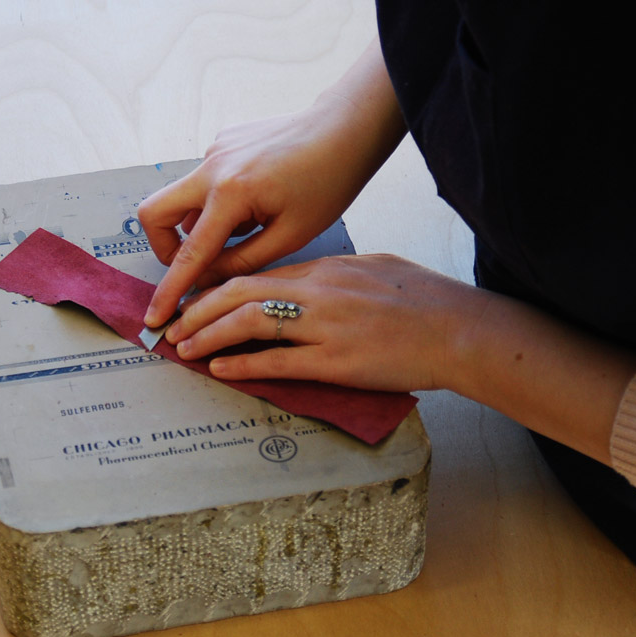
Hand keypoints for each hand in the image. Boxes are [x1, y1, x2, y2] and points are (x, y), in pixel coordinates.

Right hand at [139, 110, 371, 325]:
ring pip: (184, 198)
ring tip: (250, 226)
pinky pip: (206, 180)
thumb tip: (207, 281)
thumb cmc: (328, 182)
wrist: (345, 129)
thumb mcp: (290, 236)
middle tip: (194, 264)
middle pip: (156, 214)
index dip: (170, 290)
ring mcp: (214, 149)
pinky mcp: (223, 141)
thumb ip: (242, 262)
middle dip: (165, 247)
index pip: (189, 253)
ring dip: (202, 223)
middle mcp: (212, 167)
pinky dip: (219, 200)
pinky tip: (258, 200)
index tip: (155, 316)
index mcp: (231, 194)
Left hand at [164, 254, 490, 392]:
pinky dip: (243, 363)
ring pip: (250, 322)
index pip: (258, 274)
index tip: (195, 300)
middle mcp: (319, 292)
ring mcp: (326, 326)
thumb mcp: (373, 270)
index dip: (218, 288)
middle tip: (174, 325)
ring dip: (209, 335)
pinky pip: (278, 360)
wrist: (461, 330)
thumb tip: (303, 284)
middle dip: (200, 309)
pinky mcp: (336, 361)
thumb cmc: (425, 300)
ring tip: (184, 348)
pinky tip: (219, 368)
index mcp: (327, 269)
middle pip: (241, 292)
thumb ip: (333, 276)